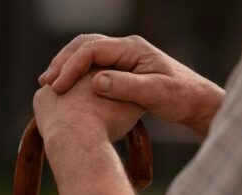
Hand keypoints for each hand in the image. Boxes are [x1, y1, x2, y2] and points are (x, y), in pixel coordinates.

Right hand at [38, 34, 224, 139]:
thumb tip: (97, 81)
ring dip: (68, 66)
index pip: (93, 49)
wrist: (195, 101)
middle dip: (63, 62)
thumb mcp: (156, 93)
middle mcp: (126, 48)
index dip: (72, 66)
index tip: (58, 86)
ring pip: (87, 54)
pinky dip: (78, 74)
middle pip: (85, 46)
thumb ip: (128, 87)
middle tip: (46, 82)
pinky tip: (70, 87)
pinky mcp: (124, 69)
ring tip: (51, 83)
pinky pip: (94, 65)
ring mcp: (124, 58)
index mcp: (133, 48)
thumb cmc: (180, 96)